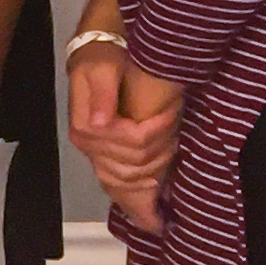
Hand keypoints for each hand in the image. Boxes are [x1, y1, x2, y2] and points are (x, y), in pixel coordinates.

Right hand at [67, 37, 178, 234]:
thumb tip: (102, 122)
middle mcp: (89, 146)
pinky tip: (155, 209)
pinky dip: (138, 203)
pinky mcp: (102, 158)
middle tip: (177, 133)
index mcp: (88, 126)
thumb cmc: (102, 58)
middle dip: (162, 152)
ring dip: (157, 173)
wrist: (92, 56)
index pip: (134, 142)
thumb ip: (103, 93)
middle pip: (136, 165)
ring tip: (172, 156)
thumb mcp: (102, 66)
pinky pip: (120, 189)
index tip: (174, 111)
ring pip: (131, 181)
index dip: (160, 130)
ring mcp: (95, 154)